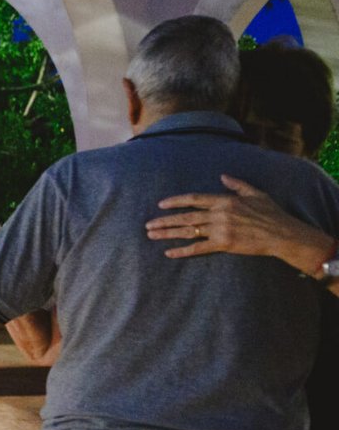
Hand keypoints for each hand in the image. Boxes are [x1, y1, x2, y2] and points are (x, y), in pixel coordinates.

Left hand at [146, 174, 330, 269]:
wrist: (282, 234)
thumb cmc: (271, 213)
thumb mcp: (255, 193)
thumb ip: (237, 184)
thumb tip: (223, 176)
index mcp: (224, 201)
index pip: (194, 199)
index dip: (176, 202)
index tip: (161, 205)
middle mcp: (219, 214)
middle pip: (185, 217)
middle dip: (164, 221)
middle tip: (147, 225)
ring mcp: (220, 230)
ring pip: (188, 232)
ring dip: (168, 234)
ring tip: (151, 235)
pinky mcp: (223, 244)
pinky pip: (198, 248)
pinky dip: (182, 251)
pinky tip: (169, 253)